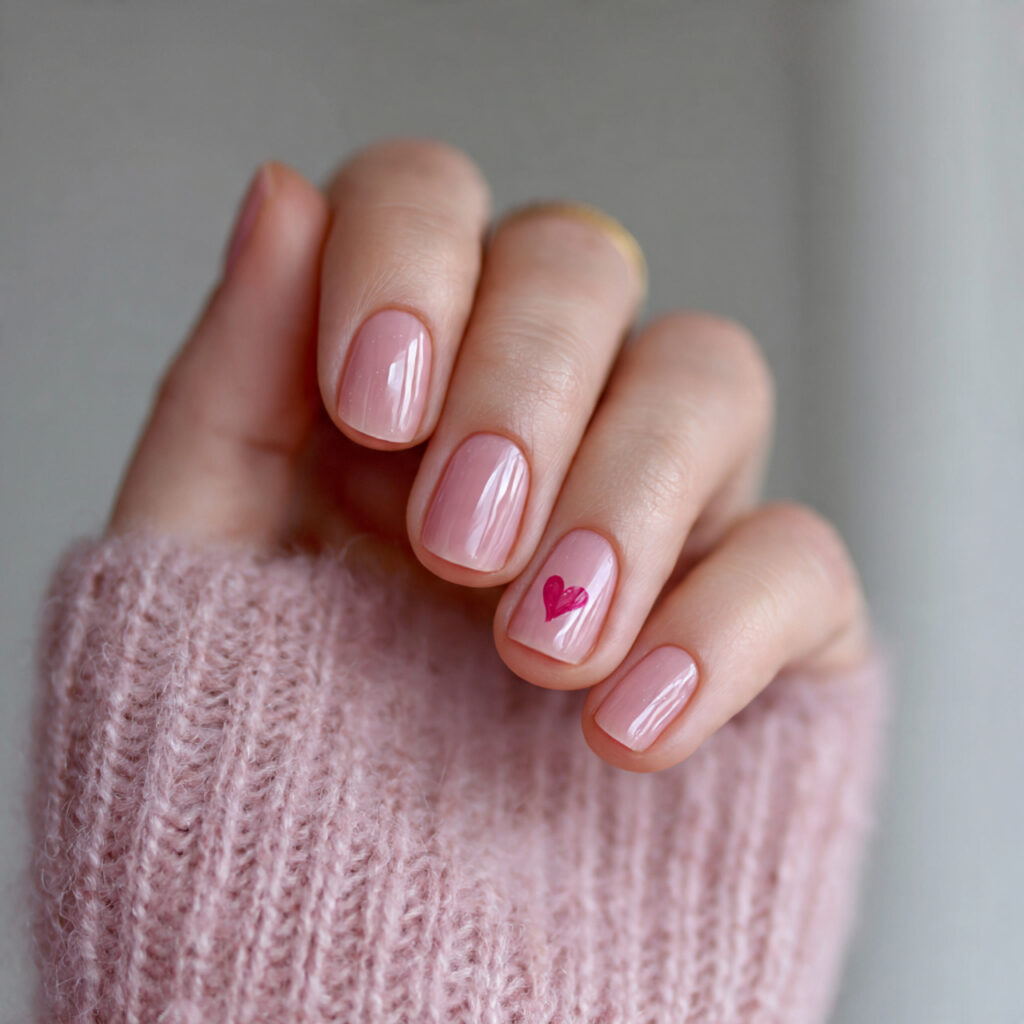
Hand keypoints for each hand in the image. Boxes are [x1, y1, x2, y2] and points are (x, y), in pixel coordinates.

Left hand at [109, 139, 871, 771]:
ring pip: (710, 375)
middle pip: (584, 264)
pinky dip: (723, 630)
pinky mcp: (753, 622)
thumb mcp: (202, 568)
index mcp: (395, 383)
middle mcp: (532, 419)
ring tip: (537, 651)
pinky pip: (801, 558)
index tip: (372, 400)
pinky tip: (627, 729)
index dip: (412, 257)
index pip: (430, 203)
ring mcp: (651, 512)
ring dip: (629, 495)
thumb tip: (281, 193)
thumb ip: (231, 385)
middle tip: (460, 544)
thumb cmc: (260, 766)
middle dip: (526, 387)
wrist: (353, 967)